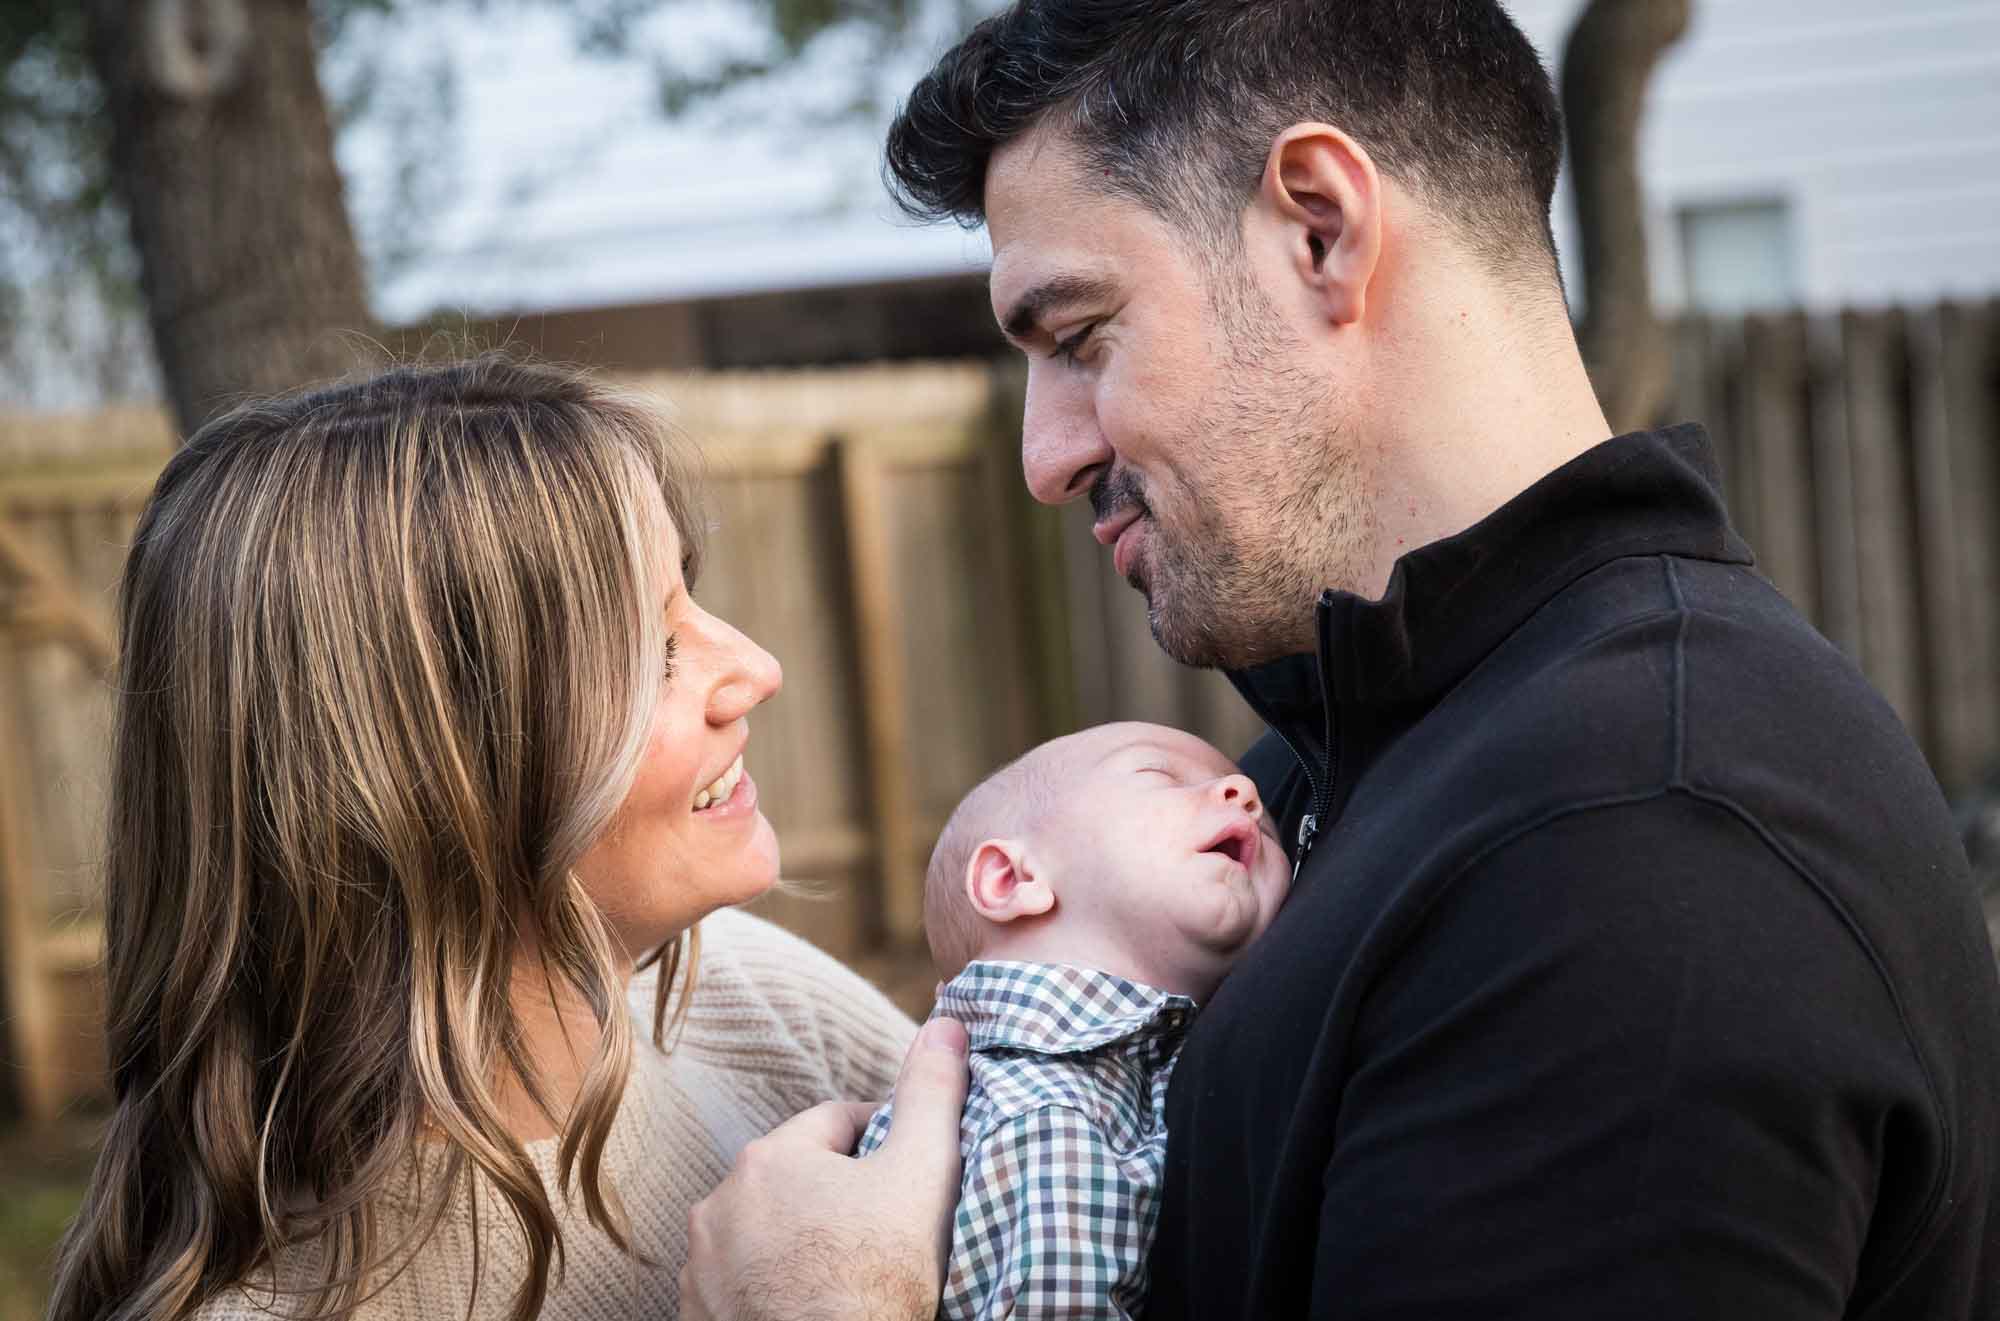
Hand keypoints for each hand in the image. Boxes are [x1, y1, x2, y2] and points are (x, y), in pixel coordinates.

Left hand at [681, 1016, 970, 1320]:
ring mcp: (702, 1266)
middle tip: (884, 1229)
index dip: (882, 1141)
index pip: (836, 1122)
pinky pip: (740, 1282)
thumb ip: (931, 1095)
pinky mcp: (697, 1315)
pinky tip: (808, 1301)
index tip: (909, 1174)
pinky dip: (770, 1286)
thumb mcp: (921, 1175)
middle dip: (837, 1193)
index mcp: (770, 1158)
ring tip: (845, 1270)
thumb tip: (947, 1025)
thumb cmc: (875, 1278)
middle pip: (797, 1178)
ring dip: (798, 1240)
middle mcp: (720, 1204)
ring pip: (764, 1231)